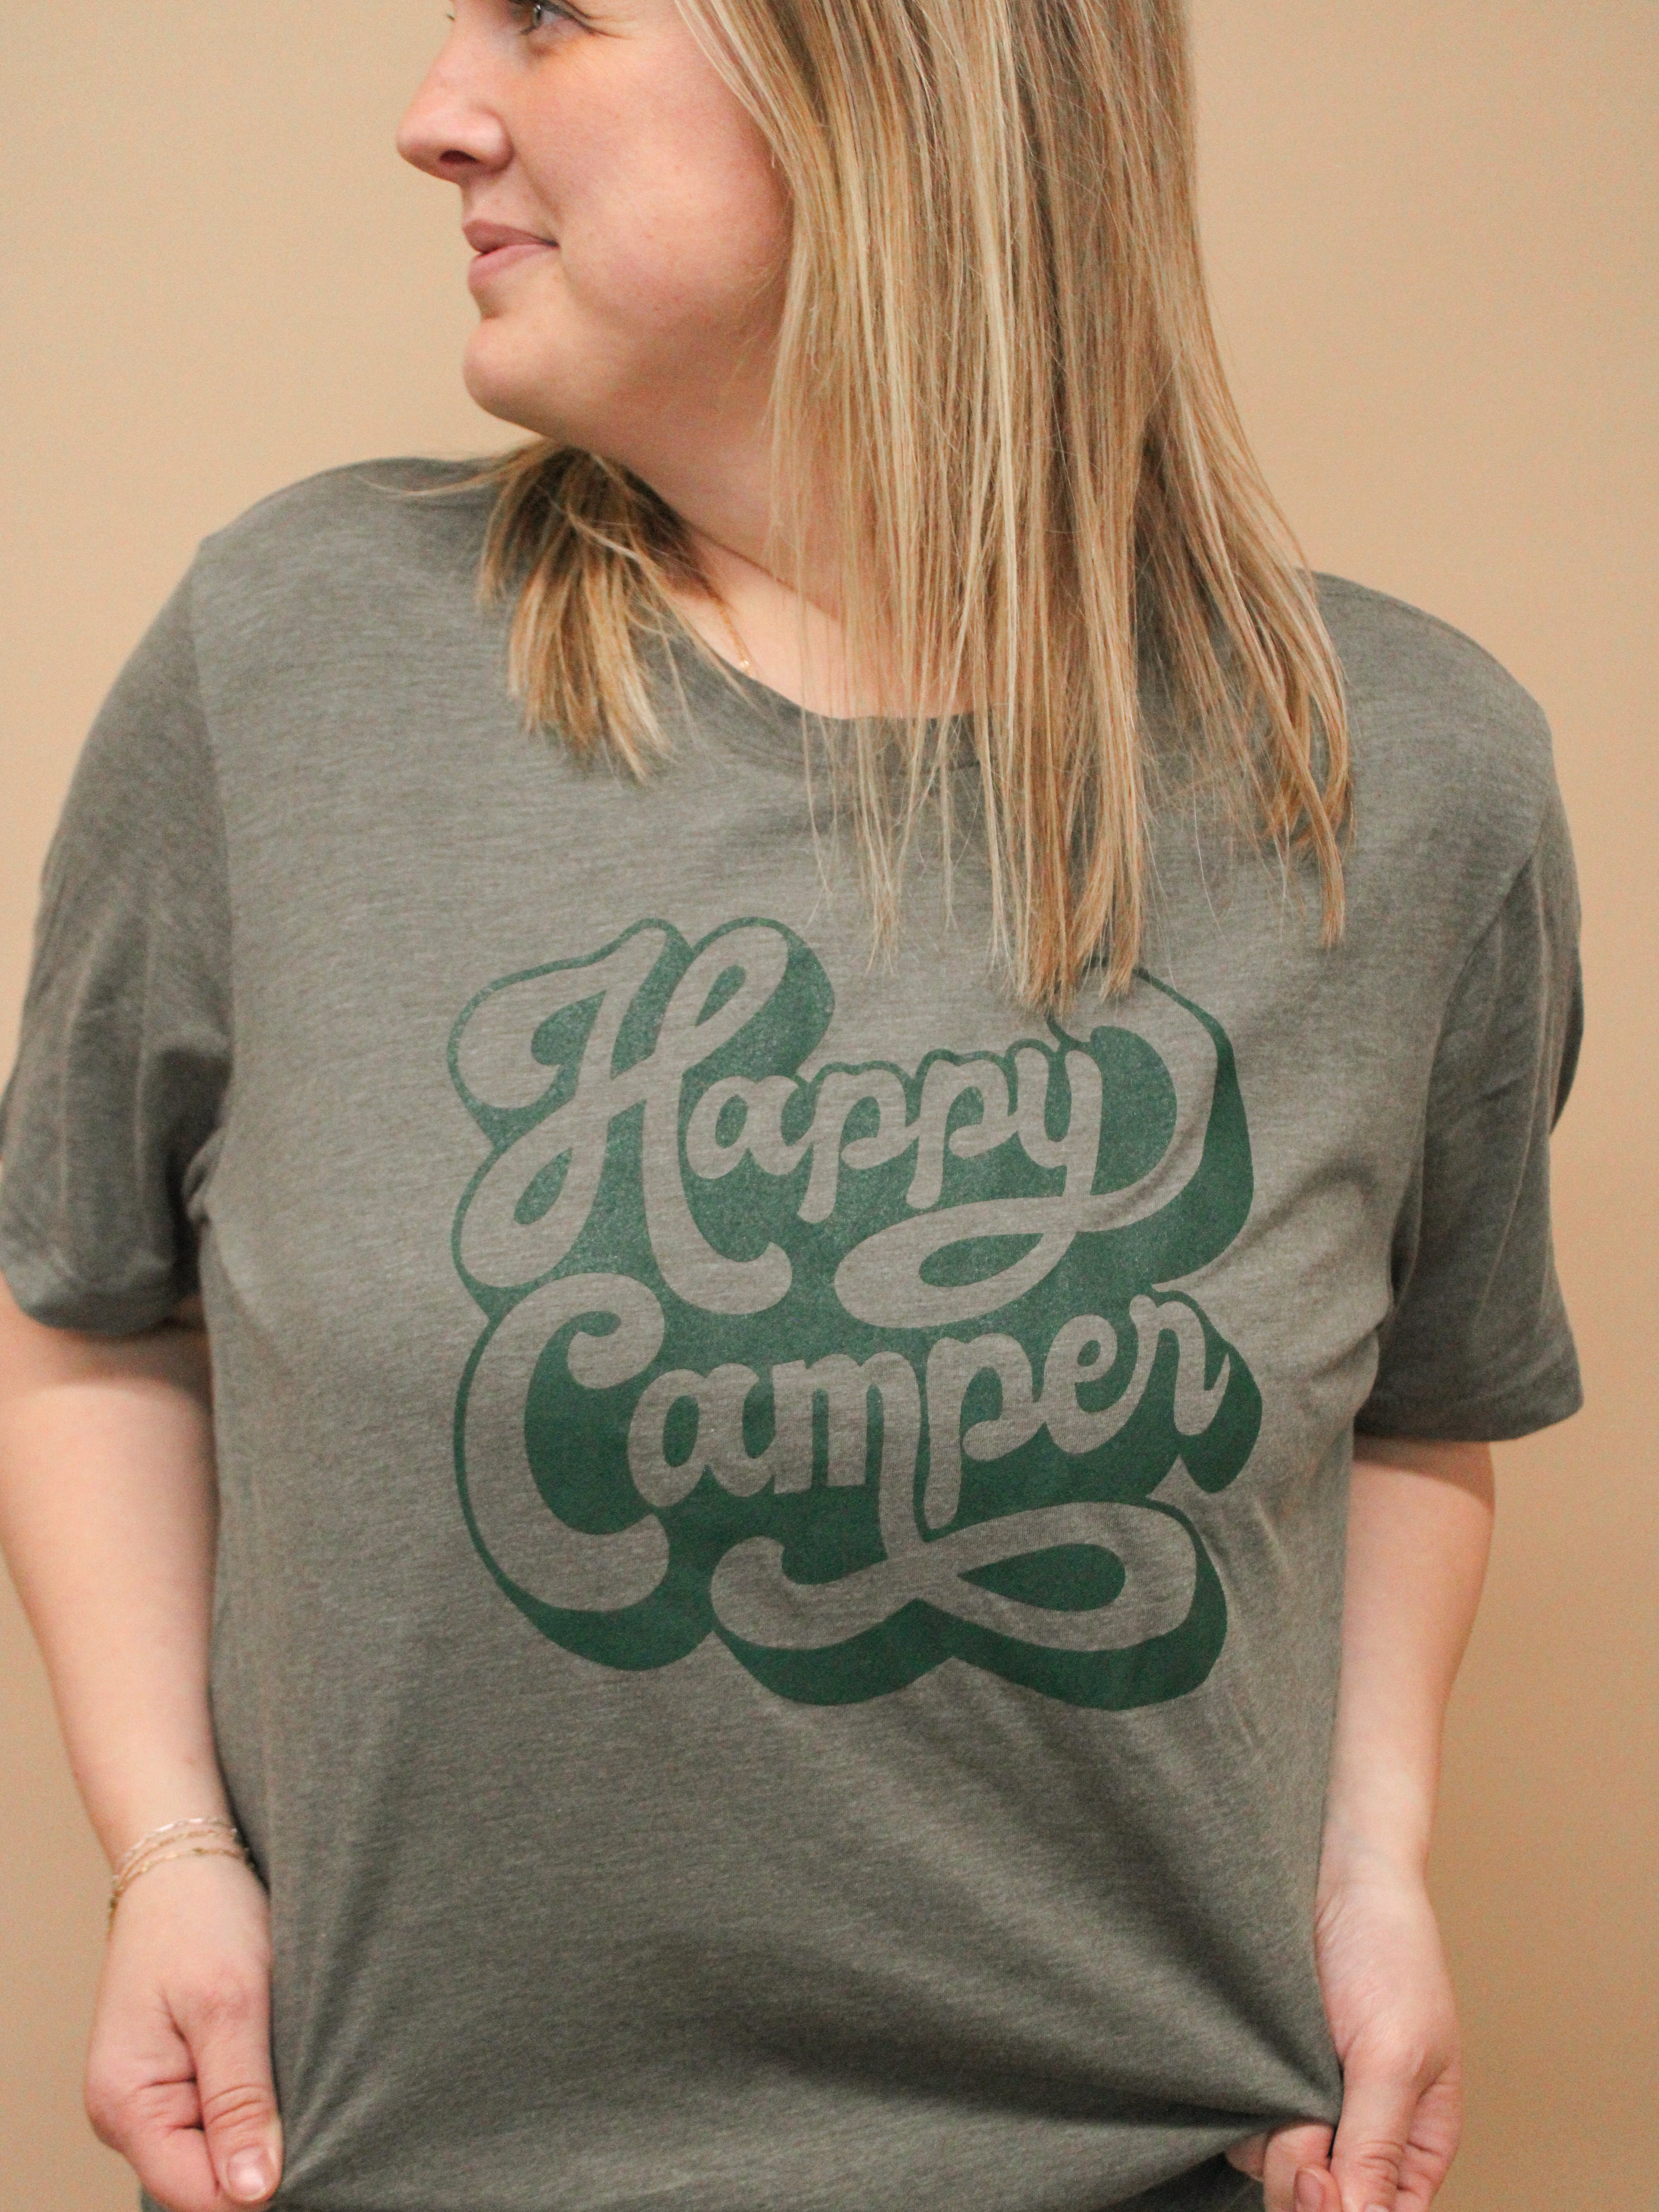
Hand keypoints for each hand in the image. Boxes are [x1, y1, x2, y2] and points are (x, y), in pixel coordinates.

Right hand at [85, 1851, 283, 2211]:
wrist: (187, 1862)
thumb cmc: (203, 1919)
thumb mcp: (231, 2005)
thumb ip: (241, 2101)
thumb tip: (254, 2194)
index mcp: (127, 2107)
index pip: (199, 2196)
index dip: (259, 2185)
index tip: (316, 2140)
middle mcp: (130, 2117)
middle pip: (210, 2181)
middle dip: (266, 2149)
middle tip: (315, 2086)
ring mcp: (154, 2099)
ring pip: (223, 2150)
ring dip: (266, 2118)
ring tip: (295, 2060)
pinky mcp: (180, 2078)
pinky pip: (224, 2115)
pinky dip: (259, 2095)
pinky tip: (282, 2057)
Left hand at [1224, 1859, 1461, 2211]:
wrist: (1333, 1871)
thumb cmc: (1386, 1953)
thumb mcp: (1396, 2056)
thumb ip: (1377, 2148)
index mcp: (1415, 2146)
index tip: (1320, 2179)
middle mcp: (1361, 2136)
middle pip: (1318, 2206)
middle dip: (1302, 2178)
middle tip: (1301, 2124)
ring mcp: (1308, 2107)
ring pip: (1272, 2170)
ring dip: (1267, 2135)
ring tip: (1285, 2068)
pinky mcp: (1264, 2077)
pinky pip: (1242, 2125)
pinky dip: (1240, 2106)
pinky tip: (1250, 2066)